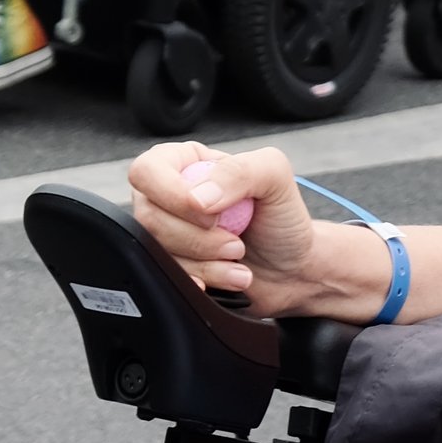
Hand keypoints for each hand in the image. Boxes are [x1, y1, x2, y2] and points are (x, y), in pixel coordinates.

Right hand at [129, 142, 359, 314]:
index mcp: (184, 163)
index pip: (147, 171)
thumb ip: (239, 171)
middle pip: (149, 218)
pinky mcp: (173, 266)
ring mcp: (168, 234)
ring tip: (238, 258)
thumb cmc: (282, 218)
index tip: (212, 215)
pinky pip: (167, 278)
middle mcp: (168, 196)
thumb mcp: (275, 176)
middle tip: (235, 242)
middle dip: (198, 237)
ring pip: (157, 252)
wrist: (294, 267)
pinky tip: (227, 275)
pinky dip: (203, 280)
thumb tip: (198, 198)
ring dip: (206, 262)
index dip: (174, 196)